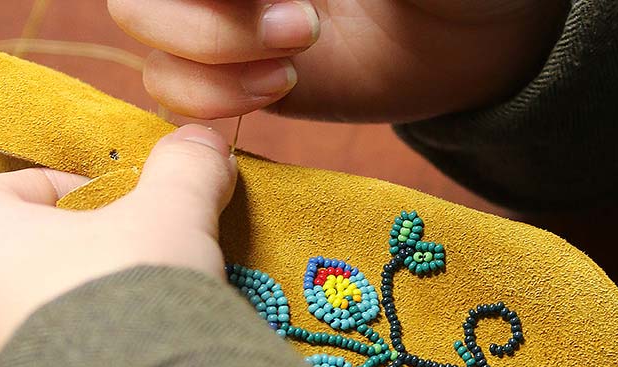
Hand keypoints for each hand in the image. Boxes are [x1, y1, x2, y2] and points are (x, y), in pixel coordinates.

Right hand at [108, 0, 566, 121]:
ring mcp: (220, 16)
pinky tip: (279, 89)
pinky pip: (171, 89)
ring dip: (208, 56)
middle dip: (204, 19)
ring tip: (294, 64)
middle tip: (301, 28)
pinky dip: (207, 100)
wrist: (474, 36)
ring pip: (143, 29)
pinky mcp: (232, 76)